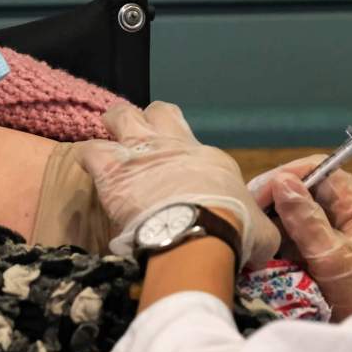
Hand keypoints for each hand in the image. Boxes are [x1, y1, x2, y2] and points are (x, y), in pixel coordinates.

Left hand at [75, 101, 280, 268]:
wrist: (202, 233)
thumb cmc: (235, 230)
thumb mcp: (260, 230)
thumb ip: (258, 227)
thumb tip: (263, 241)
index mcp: (206, 156)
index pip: (190, 140)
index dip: (180, 153)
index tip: (177, 175)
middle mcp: (172, 145)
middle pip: (155, 110)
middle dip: (145, 122)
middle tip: (141, 143)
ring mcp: (141, 153)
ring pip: (119, 116)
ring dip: (113, 130)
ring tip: (111, 150)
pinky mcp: (113, 171)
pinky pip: (89, 150)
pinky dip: (89, 158)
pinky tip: (91, 171)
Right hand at [252, 158, 351, 320]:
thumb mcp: (332, 257)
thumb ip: (307, 220)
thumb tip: (283, 181)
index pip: (323, 171)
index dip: (291, 174)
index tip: (263, 190)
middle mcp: (344, 214)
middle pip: (305, 187)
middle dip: (275, 194)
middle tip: (248, 208)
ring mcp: (329, 231)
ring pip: (293, 209)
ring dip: (271, 215)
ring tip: (249, 224)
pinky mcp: (315, 249)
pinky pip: (290, 231)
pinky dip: (273, 234)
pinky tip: (258, 240)